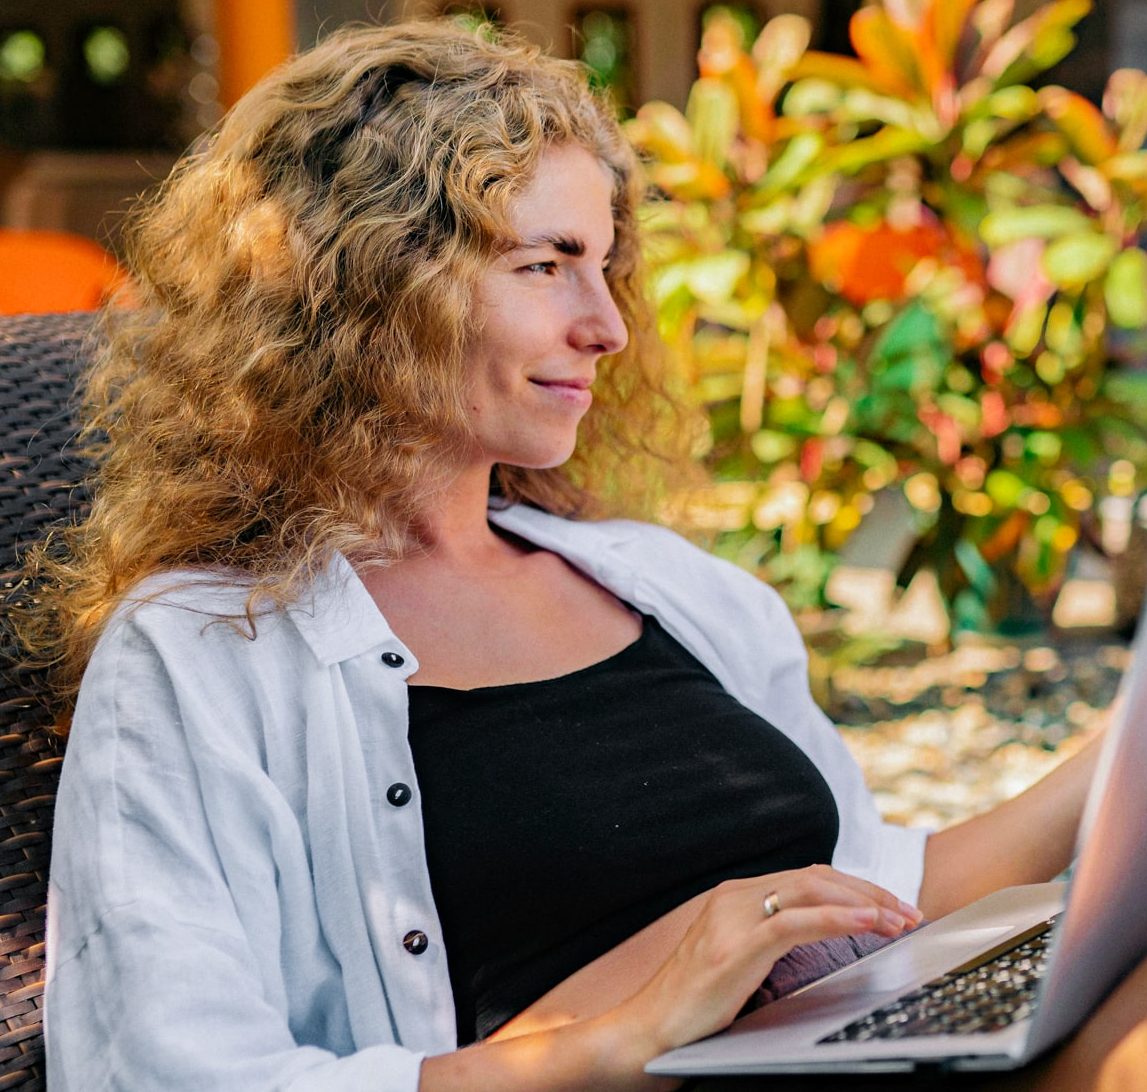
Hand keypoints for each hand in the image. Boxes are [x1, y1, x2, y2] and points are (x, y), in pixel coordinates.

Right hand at [610, 864, 921, 1060]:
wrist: (647, 1030)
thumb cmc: (693, 1004)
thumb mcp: (738, 958)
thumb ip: (769, 934)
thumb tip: (821, 929)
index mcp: (736, 895)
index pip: (810, 877)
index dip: (857, 888)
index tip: (894, 907)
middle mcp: (735, 896)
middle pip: (817, 877)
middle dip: (871, 892)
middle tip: (910, 913)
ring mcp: (734, 918)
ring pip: (811, 890)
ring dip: (864, 903)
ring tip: (899, 920)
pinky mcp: (736, 947)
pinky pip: (795, 922)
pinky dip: (837, 919)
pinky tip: (867, 925)